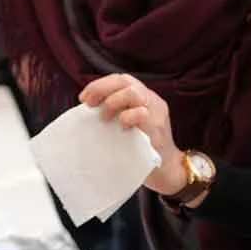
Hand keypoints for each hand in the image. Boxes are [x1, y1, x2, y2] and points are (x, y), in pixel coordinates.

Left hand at [79, 74, 186, 196]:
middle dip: (102, 89)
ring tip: (104, 118)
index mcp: (143, 97)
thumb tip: (88, 107)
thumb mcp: (128, 123)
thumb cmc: (142, 147)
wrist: (167, 170)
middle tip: (89, 104)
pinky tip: (121, 127)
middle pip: (126, 81)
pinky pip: (141, 113)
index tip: (84, 98)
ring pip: (134, 92)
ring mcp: (156, 112)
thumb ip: (115, 112)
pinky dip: (126, 117)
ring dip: (112, 102)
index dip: (100, 84)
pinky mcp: (157, 128)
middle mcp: (151, 100)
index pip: (121, 79)